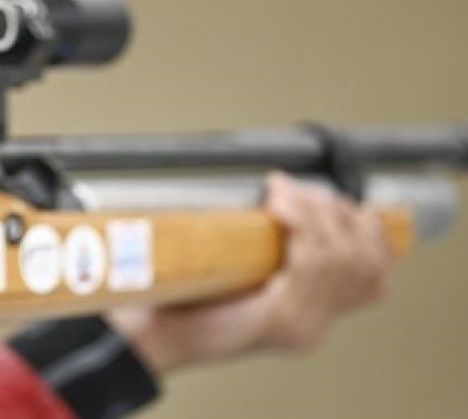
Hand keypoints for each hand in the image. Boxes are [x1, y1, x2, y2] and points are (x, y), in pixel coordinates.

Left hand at [110, 172, 394, 372]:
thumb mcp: (234, 266)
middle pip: (366, 261)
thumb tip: (288, 191)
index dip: (367, 229)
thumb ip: (267, 245)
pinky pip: (314, 266)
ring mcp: (300, 326)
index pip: (374, 274)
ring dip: (318, 213)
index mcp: (307, 314)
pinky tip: (281, 206)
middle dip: (338, 212)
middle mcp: (312, 325)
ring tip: (284, 193)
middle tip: (293, 189)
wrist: (146, 330)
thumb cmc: (179, 295)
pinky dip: (304, 225)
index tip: (330, 197)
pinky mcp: (280, 321)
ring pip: (344, 259)